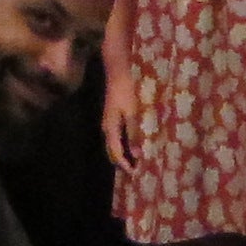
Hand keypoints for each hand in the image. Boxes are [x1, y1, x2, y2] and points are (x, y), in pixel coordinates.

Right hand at [103, 56, 136, 174]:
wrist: (118, 70)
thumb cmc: (126, 90)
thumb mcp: (133, 112)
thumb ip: (134, 133)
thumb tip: (137, 154)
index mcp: (110, 128)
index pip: (116, 153)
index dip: (125, 165)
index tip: (136, 174)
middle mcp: (107, 127)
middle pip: (113, 151)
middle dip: (123, 162)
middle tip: (138, 171)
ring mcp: (109, 122)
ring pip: (115, 144)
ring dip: (125, 153)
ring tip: (138, 161)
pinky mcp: (114, 116)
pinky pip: (118, 136)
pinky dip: (125, 143)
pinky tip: (135, 143)